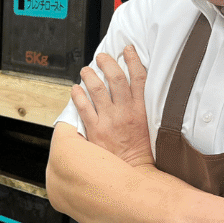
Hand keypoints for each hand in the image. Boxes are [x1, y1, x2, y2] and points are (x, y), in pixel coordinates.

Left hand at [71, 45, 152, 166]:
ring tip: (86, 70)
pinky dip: (77, 95)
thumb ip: (140, 107)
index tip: (127, 50)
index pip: (138, 79)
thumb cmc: (139, 152)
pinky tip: (75, 89)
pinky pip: (83, 107)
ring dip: (90, 75)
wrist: (133, 172)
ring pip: (97, 89)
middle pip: (116, 79)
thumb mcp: (148, 126)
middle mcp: (125, 112)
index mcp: (141, 110)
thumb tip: (132, 90)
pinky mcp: (95, 130)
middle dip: (108, 63)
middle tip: (102, 57)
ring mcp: (109, 120)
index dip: (133, 60)